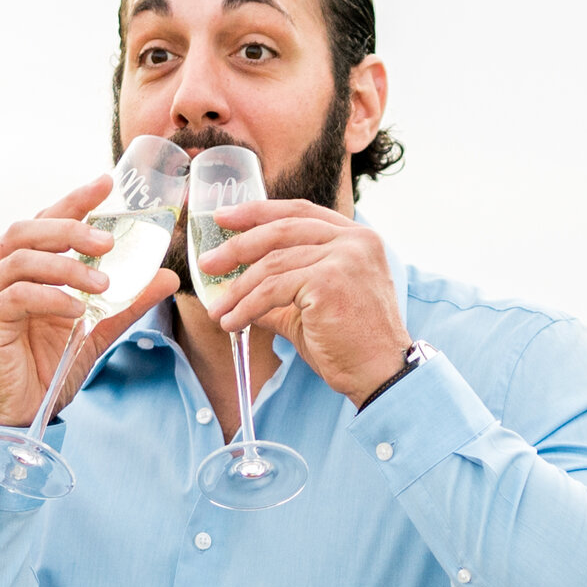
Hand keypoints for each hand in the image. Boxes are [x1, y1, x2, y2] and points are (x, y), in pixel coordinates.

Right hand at [0, 177, 181, 426]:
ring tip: (103, 283)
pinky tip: (78, 310)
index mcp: (14, 269)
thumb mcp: (94, 332)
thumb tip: (166, 277)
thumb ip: (125, 303)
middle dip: (70, 226)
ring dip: (66, 265)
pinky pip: (17, 295)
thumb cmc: (43, 372)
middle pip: (26, 230)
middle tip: (107, 240)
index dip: (72, 201)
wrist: (15, 419)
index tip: (105, 184)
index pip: (43, 222)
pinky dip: (52, 297)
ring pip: (21, 258)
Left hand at [200, 199, 411, 403]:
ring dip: (238, 289)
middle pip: (281, 229)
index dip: (258, 212)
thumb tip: (239, 289)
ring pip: (272, 263)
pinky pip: (273, 289)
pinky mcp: (329, 280)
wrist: (379, 373)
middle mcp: (354, 240)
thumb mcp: (310, 306)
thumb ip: (281, 289)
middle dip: (238, 245)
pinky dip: (246, 306)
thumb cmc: (349, 344)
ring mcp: (344, 257)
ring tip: (218, 310)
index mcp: (356, 237)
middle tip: (207, 263)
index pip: (299, 212)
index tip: (224, 217)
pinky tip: (233, 322)